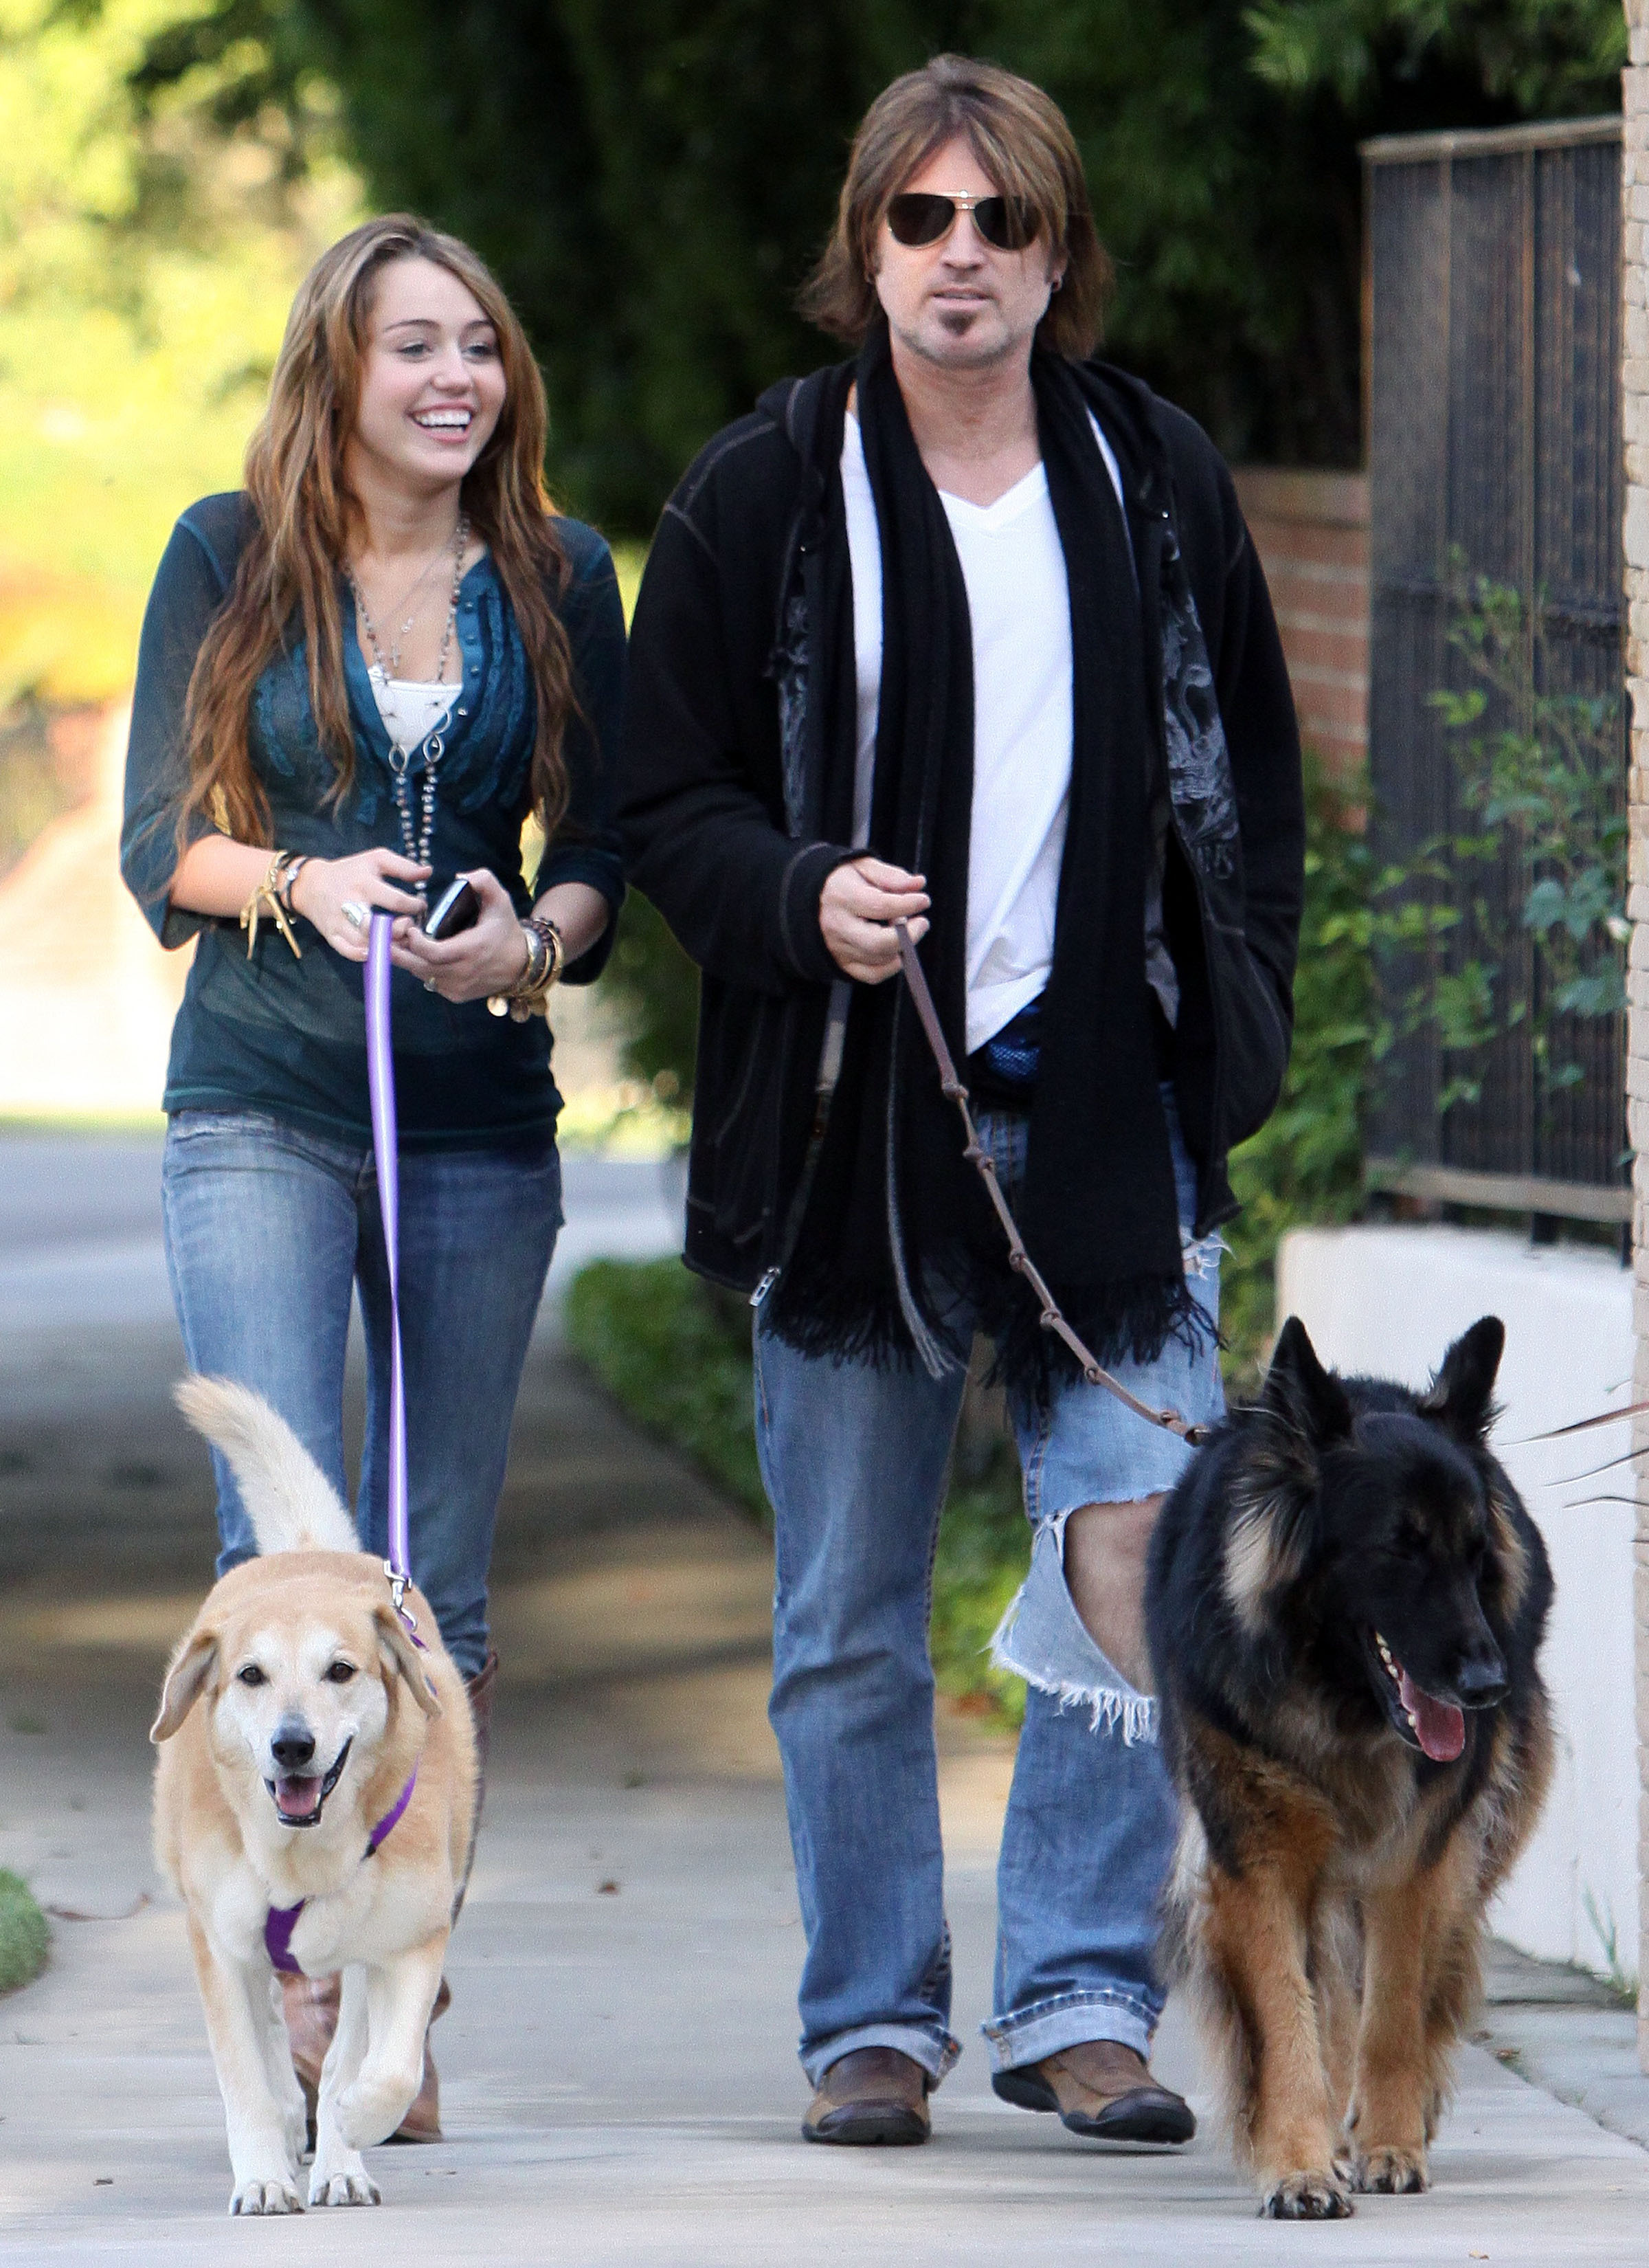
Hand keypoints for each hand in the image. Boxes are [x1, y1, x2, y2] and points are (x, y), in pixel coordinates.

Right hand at [289, 848, 429, 961]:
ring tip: (398, 940)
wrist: (311, 884)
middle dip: (398, 931)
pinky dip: (363, 955)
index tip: (419, 906)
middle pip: (376, 926)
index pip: (395, 901)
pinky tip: (376, 952)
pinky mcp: (331, 935)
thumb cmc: (350, 871)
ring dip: (385, 946)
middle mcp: (350, 904)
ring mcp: (339, 922)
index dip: (415, 907)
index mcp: (364, 884)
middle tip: (408, 926)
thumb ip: (403, 866)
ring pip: (364, 943)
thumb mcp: (375, 859)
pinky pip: (347, 951)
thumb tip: (428, 872)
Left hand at [390, 867, 531, 1001]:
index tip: (410, 927)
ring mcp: (458, 987)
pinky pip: (430, 982)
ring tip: (407, 941)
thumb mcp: (501, 900)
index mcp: (472, 950)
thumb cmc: (506, 930)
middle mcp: (463, 973)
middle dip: (400, 951)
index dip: (415, 942)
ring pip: (421, 974)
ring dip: (410, 959)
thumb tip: (460, 876)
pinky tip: (425, 956)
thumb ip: (484, 881)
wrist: (521, 964)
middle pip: (419, 967)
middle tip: (393, 933)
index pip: (433, 953)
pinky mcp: (456, 995)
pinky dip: (423, 969)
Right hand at [819, 856, 929, 982]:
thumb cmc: (841, 881)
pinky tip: (898, 950)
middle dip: (908, 935)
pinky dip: (890, 966)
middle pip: (878, 942)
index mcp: (841, 897)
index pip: (880, 906)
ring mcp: (837, 948)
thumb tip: (918, 884)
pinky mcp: (840, 963)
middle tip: (922, 922)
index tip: (923, 900)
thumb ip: (890, 876)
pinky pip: (871, 974)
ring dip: (901, 947)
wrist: (806, 900)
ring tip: (906, 929)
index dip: (908, 905)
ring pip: (879, 959)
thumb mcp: (862, 866)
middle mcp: (837, 926)